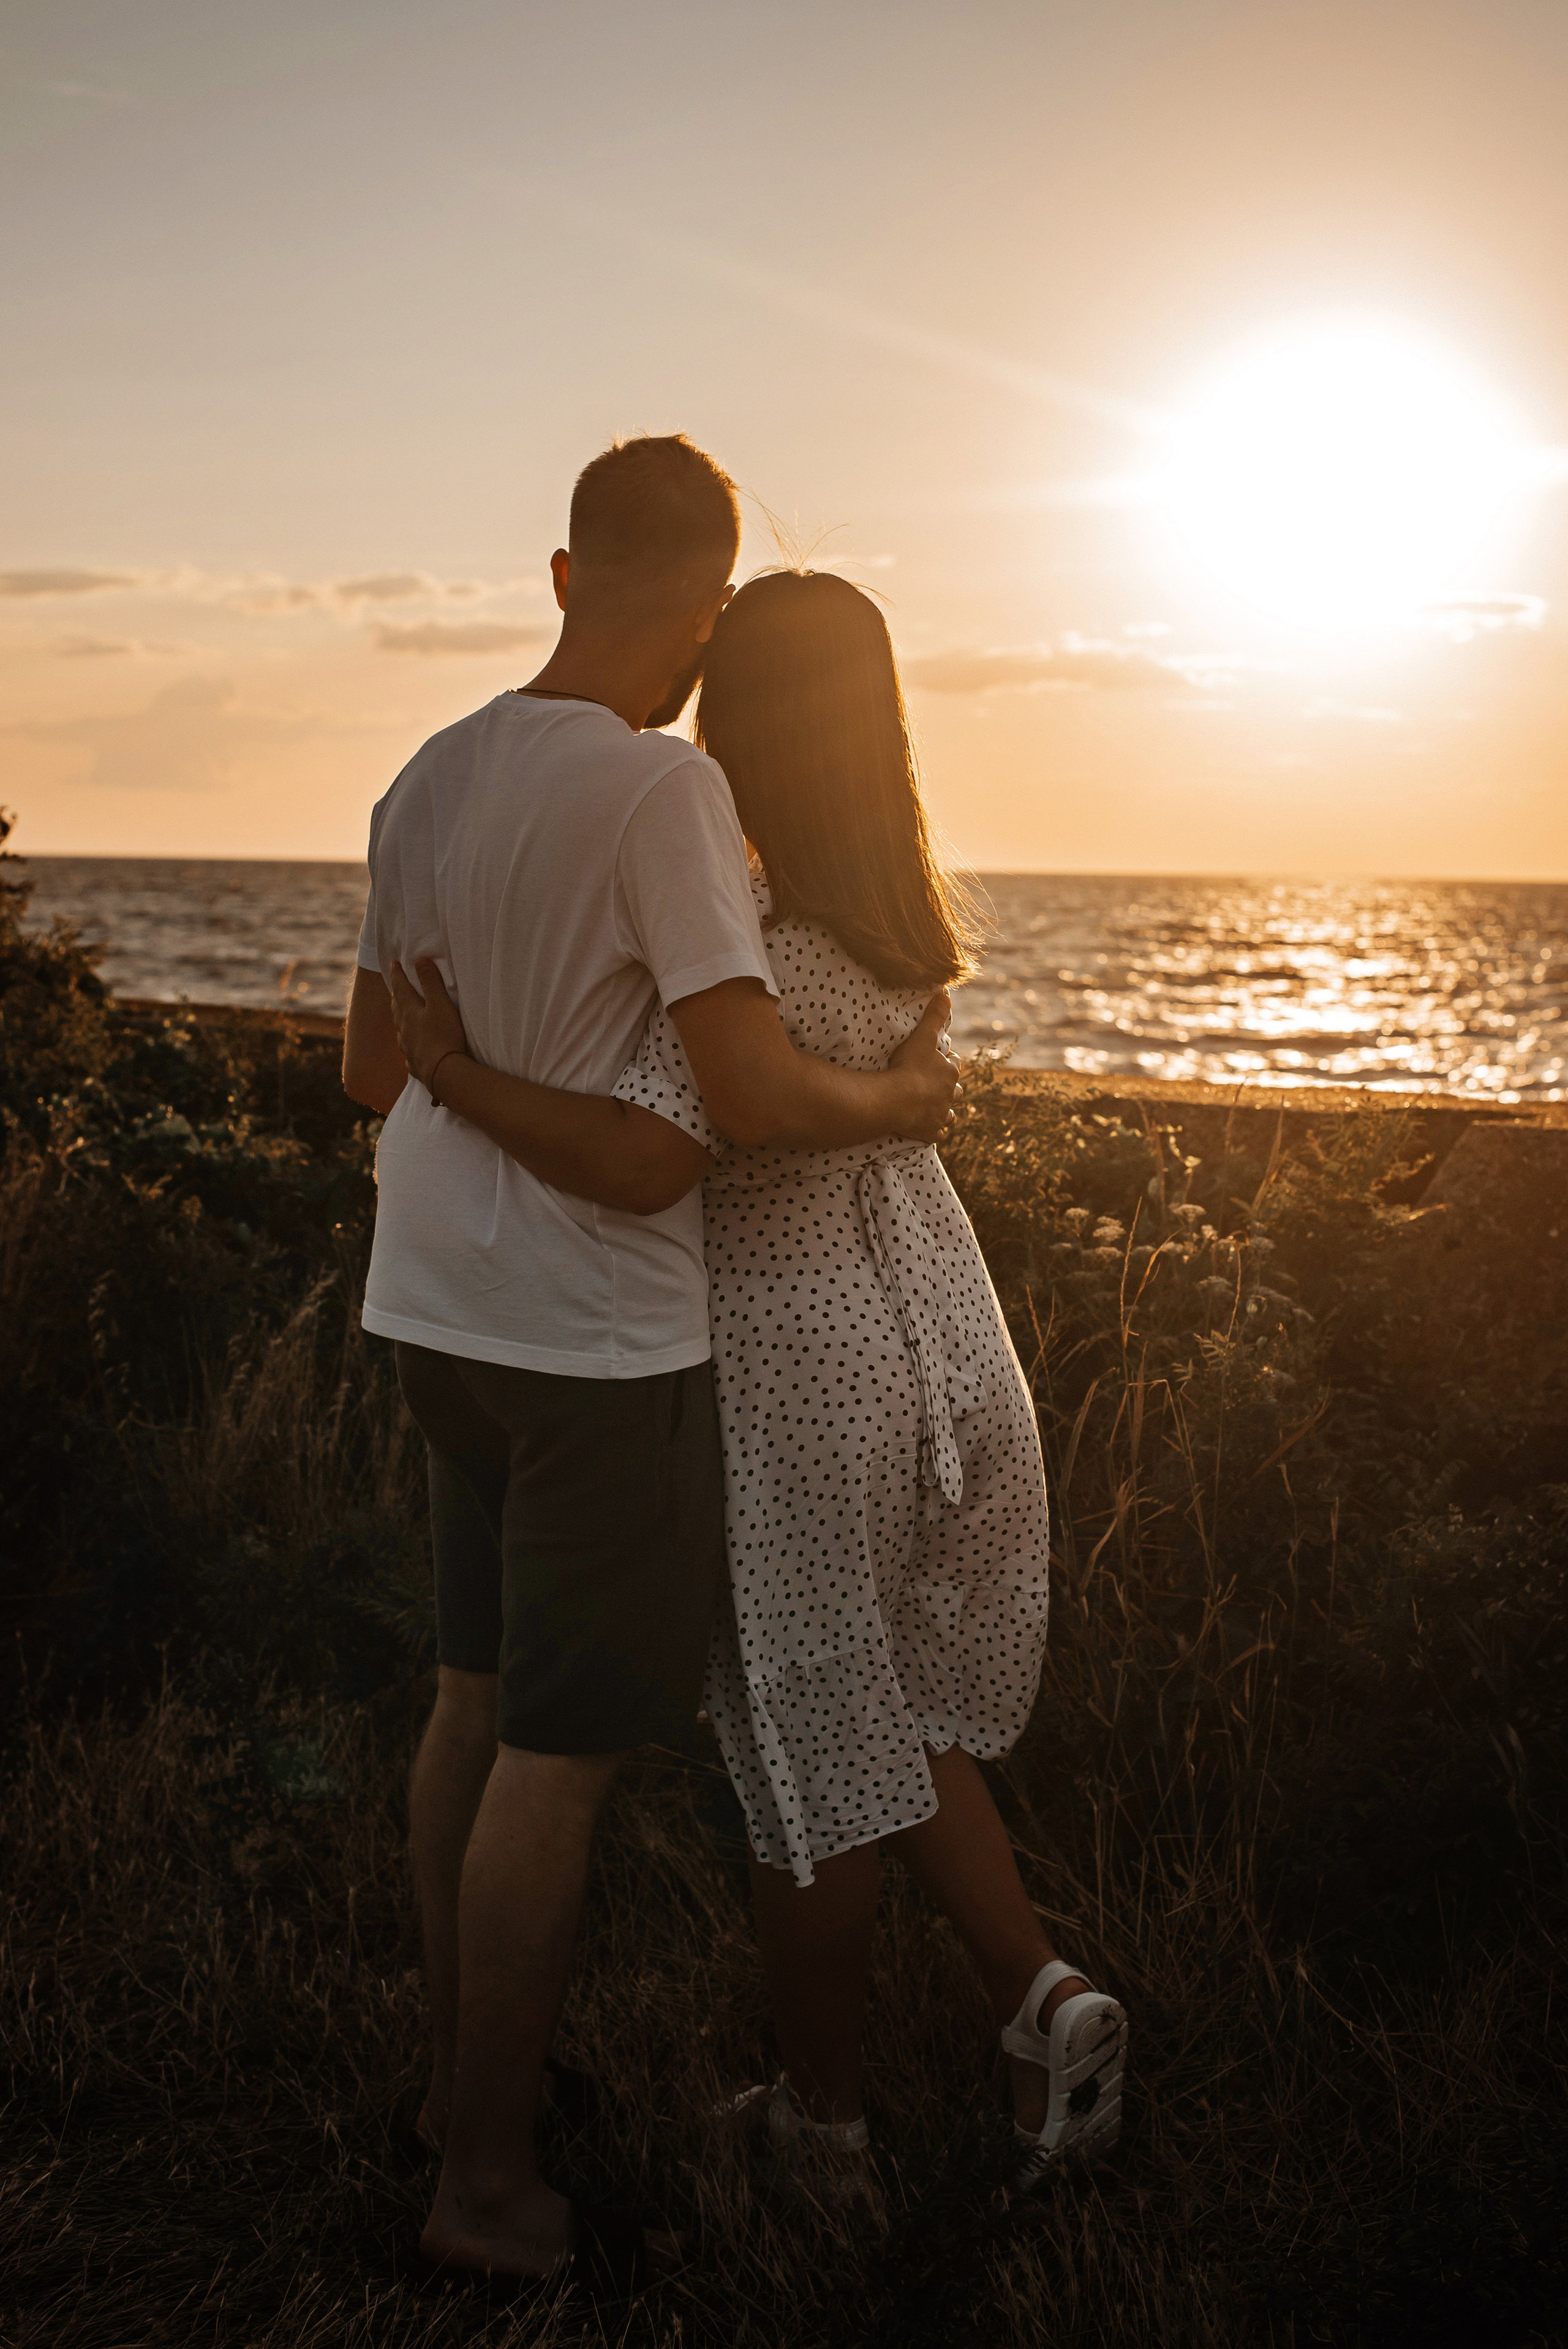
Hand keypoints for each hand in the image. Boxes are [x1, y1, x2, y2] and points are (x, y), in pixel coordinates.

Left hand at [388, 958, 469, 1091]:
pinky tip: (411, 1052)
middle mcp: (404, 1031)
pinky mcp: (416, 1066)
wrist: (444, 1073)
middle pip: (397, 1010)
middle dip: (396, 997)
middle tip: (396, 990)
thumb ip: (430, 982)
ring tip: (402, 1017)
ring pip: (401, 1032)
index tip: (393, 964)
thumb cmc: (444, 1035)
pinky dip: (409, 1048)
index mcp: (409, 1013)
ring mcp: (408, 1050)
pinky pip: (409, 1055)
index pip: (401, 989)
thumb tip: (419, 960)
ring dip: (400, 1022)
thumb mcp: (440, 1004)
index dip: (397, 975)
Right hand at [886, 989, 962, 1142]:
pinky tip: (928, 1128)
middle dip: (949, 1087)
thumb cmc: (908, 1067)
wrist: (896, 1099)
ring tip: (936, 1107)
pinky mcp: (930, 1132)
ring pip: (949, 1113)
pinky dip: (934, 1130)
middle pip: (955, 1090)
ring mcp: (940, 1115)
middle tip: (936, 1085)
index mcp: (950, 1072)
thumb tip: (947, 991)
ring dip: (945, 1109)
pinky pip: (936, 1133)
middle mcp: (949, 1095)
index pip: (953, 1064)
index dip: (946, 1061)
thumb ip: (934, 1015)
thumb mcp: (922, 1036)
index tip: (938, 1059)